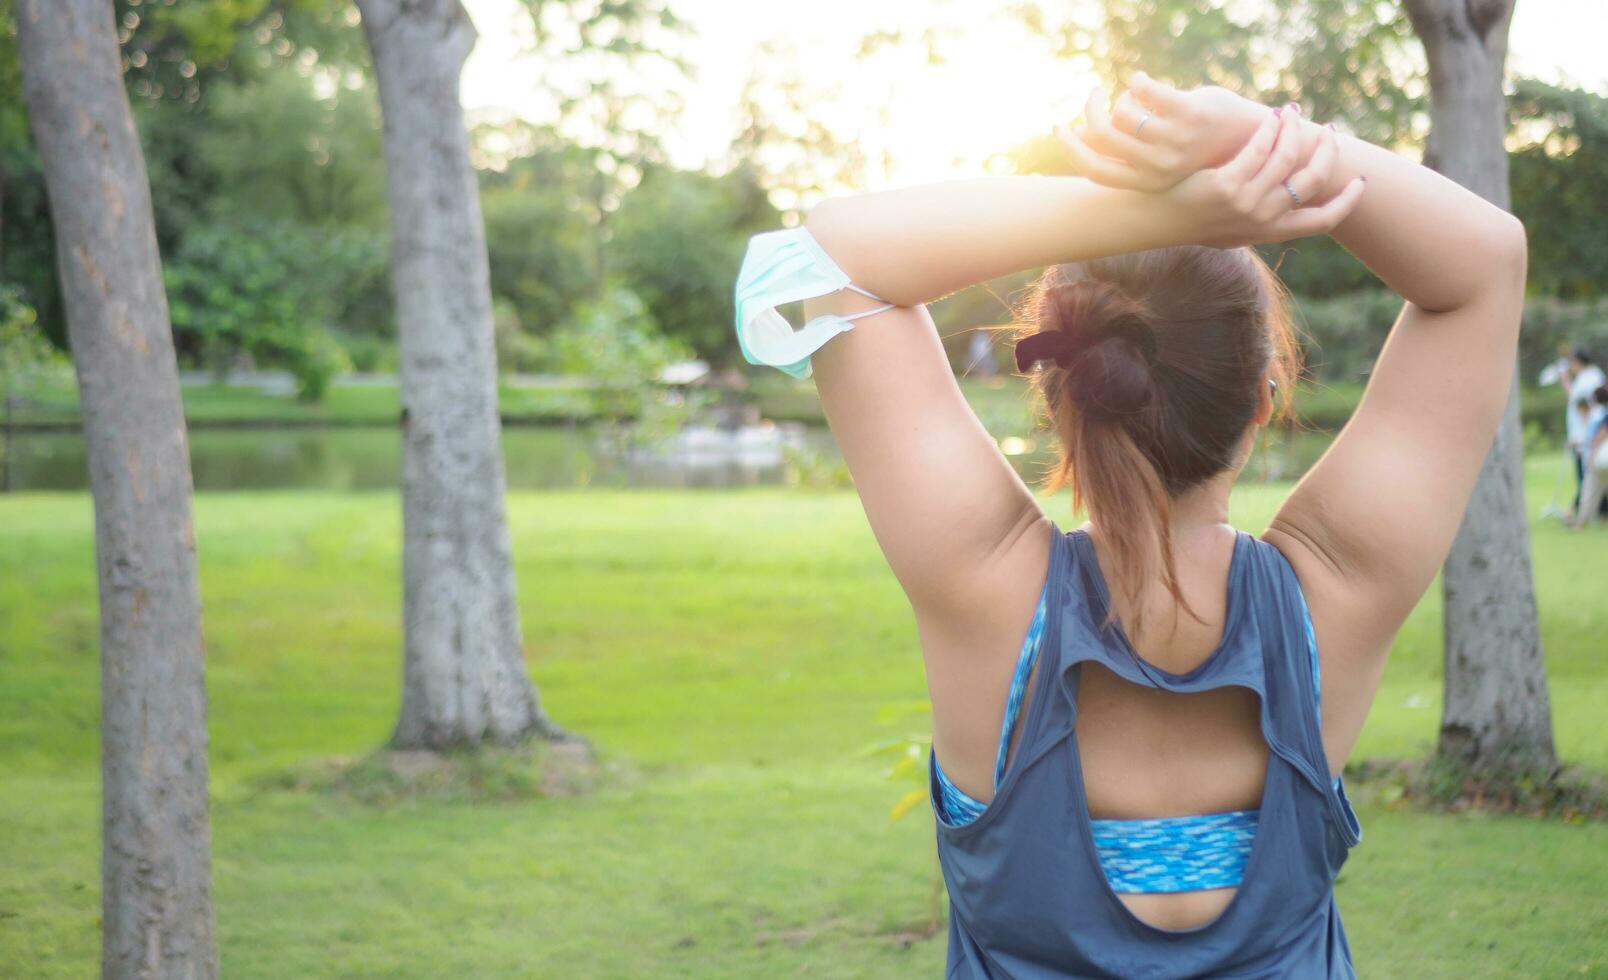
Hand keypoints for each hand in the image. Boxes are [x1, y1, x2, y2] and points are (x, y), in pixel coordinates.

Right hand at [1060, 74, 1283, 190]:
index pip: (1093, 169)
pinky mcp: (1187, 115)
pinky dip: (1137, 81)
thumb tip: (1083, 134)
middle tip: (1093, 95)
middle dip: (1090, 110)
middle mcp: (1157, 167)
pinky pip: (1142, 92)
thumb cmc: (1198, 150)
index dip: (1070, 147)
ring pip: (1121, 112)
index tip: (1058, 126)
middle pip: (1101, 135)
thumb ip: (1126, 151)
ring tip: (1132, 91)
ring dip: (1120, 96)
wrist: (1251, 142)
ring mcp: (1173, 142)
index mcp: (1146, 181)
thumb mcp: (1159, 158)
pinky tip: (1143, 79)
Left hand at [1158, 106, 1365, 247]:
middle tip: (1328, 132)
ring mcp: (1245, 203)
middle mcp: (1262, 220)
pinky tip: (1270, 117)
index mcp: (1270, 233)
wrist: (1157, 220)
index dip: (1347, 202)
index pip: (1322, 223)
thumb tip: (1291, 203)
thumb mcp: (1235, 228)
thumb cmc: (1195, 220)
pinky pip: (1259, 148)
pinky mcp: (1227, 184)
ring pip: (1287, 158)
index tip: (1360, 182)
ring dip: (1295, 131)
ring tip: (1293, 114)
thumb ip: (1263, 219)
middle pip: (1311, 182)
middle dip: (1326, 152)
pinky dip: (1269, 129)